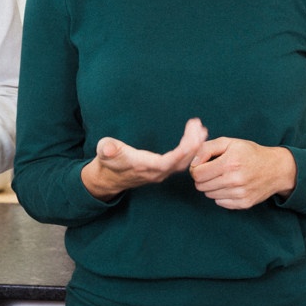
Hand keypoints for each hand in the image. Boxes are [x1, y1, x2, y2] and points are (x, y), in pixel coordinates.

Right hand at [82, 118, 207, 200]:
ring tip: (201, 129)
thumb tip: (108, 148)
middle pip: (181, 162)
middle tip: (198, 125)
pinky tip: (195, 138)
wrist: (107, 179)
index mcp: (144, 167)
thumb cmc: (107, 162)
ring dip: (194, 147)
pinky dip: (191, 150)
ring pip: (184, 163)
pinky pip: (182, 162)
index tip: (193, 136)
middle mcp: (156, 172)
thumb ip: (107, 149)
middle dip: (193, 144)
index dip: (183, 151)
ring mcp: (161, 173)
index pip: (168, 162)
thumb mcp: (103, 152)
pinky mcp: (163, 170)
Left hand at [188, 137, 296, 209]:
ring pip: (209, 195)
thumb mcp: (229, 142)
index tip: (203, 165)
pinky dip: (221, 195)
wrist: (276, 168)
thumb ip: (206, 148)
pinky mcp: (244, 203)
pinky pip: (220, 202)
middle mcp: (234, 180)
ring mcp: (239, 194)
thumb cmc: (250, 153)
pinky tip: (230, 186)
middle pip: (200, 186)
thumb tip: (193, 163)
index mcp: (229, 163)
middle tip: (213, 171)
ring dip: (212, 186)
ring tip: (223, 177)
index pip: (197, 174)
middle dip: (203, 178)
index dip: (196, 169)